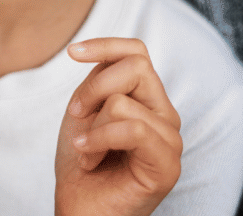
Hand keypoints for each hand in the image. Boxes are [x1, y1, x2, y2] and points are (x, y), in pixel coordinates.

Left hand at [55, 38, 182, 215]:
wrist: (80, 209)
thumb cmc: (82, 163)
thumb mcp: (87, 110)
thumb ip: (102, 80)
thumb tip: (108, 54)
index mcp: (148, 99)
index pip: (137, 51)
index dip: (105, 44)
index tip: (72, 53)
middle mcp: (165, 115)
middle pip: (136, 66)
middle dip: (93, 89)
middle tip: (77, 116)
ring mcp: (170, 139)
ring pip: (123, 102)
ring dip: (92, 128)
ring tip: (87, 151)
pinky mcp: (168, 164)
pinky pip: (134, 129)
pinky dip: (100, 140)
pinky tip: (88, 157)